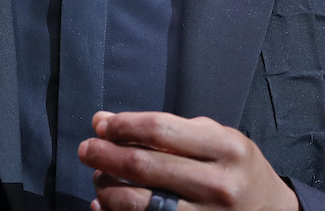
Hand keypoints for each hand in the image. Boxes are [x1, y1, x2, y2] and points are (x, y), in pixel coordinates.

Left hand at [78, 111, 297, 210]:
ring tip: (98, 177)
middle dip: (106, 155)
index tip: (101, 124)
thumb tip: (105, 121)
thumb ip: (165, 128)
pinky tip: (105, 205)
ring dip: (107, 188)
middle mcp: (218, 183)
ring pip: (139, 203)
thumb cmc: (236, 167)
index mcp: (225, 147)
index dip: (122, 126)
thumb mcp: (215, 137)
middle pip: (144, 166)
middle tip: (87, 150)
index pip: (159, 129)